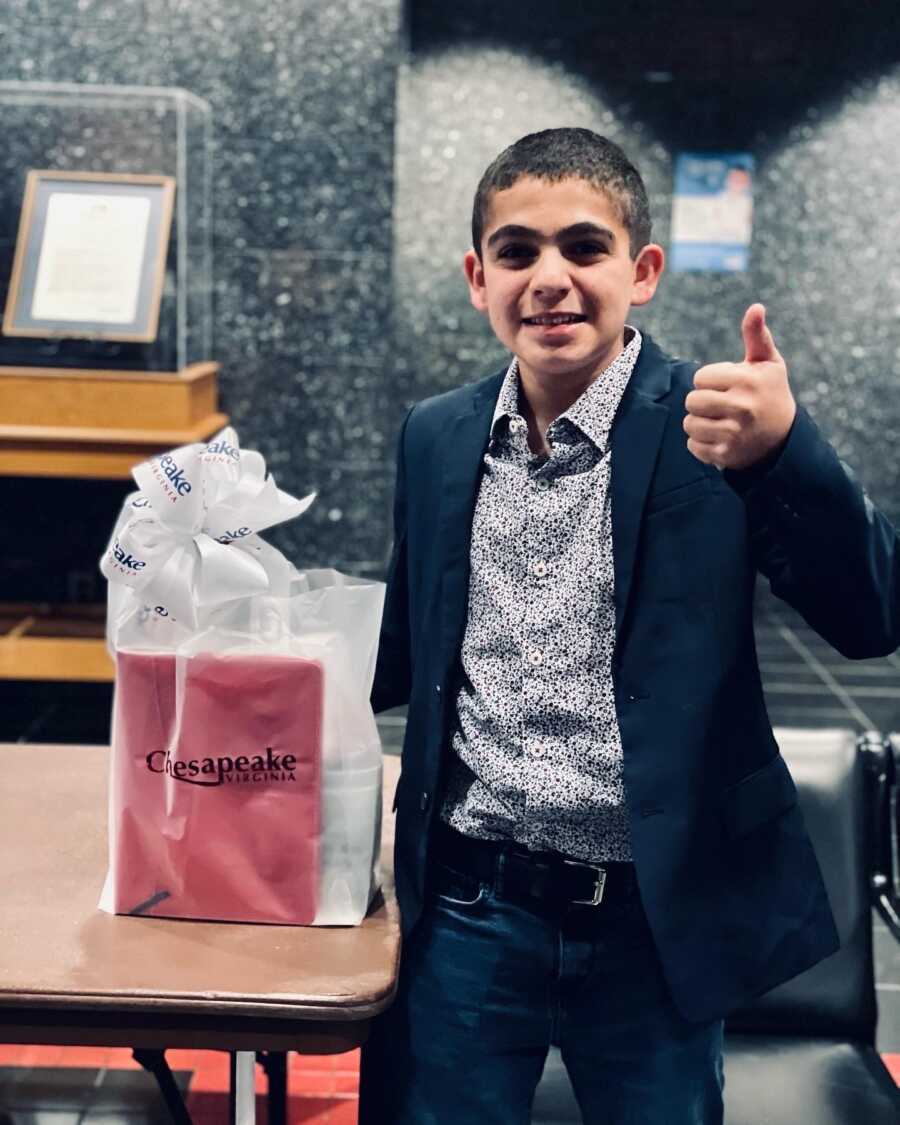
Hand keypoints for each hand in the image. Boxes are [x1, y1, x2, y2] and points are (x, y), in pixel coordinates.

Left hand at [683, 304, 795, 470]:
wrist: (783, 440)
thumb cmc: (770, 393)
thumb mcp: (768, 363)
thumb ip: (757, 335)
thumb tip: (756, 307)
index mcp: (748, 381)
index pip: (700, 378)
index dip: (708, 380)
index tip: (725, 385)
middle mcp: (741, 408)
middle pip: (692, 401)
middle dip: (701, 401)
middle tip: (718, 403)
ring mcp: (734, 434)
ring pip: (689, 424)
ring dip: (699, 422)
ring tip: (718, 420)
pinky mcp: (726, 455)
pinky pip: (693, 446)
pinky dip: (701, 442)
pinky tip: (718, 437)